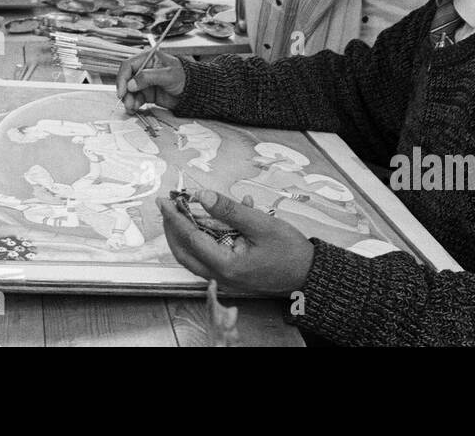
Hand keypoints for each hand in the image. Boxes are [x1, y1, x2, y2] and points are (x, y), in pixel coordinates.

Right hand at [115, 50, 185, 111]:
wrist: (194, 92)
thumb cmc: (185, 77)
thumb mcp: (168, 75)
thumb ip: (148, 77)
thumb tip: (131, 84)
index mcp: (148, 59)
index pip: (128, 66)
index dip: (122, 78)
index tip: (122, 90)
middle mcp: (143, 70)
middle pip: (126, 79)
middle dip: (125, 91)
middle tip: (127, 101)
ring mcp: (144, 83)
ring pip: (129, 91)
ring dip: (128, 100)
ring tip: (132, 107)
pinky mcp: (147, 94)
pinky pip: (135, 99)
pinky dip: (133, 104)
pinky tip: (134, 108)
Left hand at [158, 188, 313, 294]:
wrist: (310, 275)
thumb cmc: (290, 252)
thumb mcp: (260, 224)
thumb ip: (230, 210)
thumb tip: (201, 196)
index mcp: (227, 265)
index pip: (191, 238)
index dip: (175, 218)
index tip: (165, 201)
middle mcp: (222, 276)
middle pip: (185, 252)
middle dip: (173, 229)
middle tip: (168, 207)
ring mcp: (226, 278)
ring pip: (195, 256)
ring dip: (188, 233)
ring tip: (185, 211)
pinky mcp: (232, 274)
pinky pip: (211, 256)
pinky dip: (208, 237)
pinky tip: (221, 216)